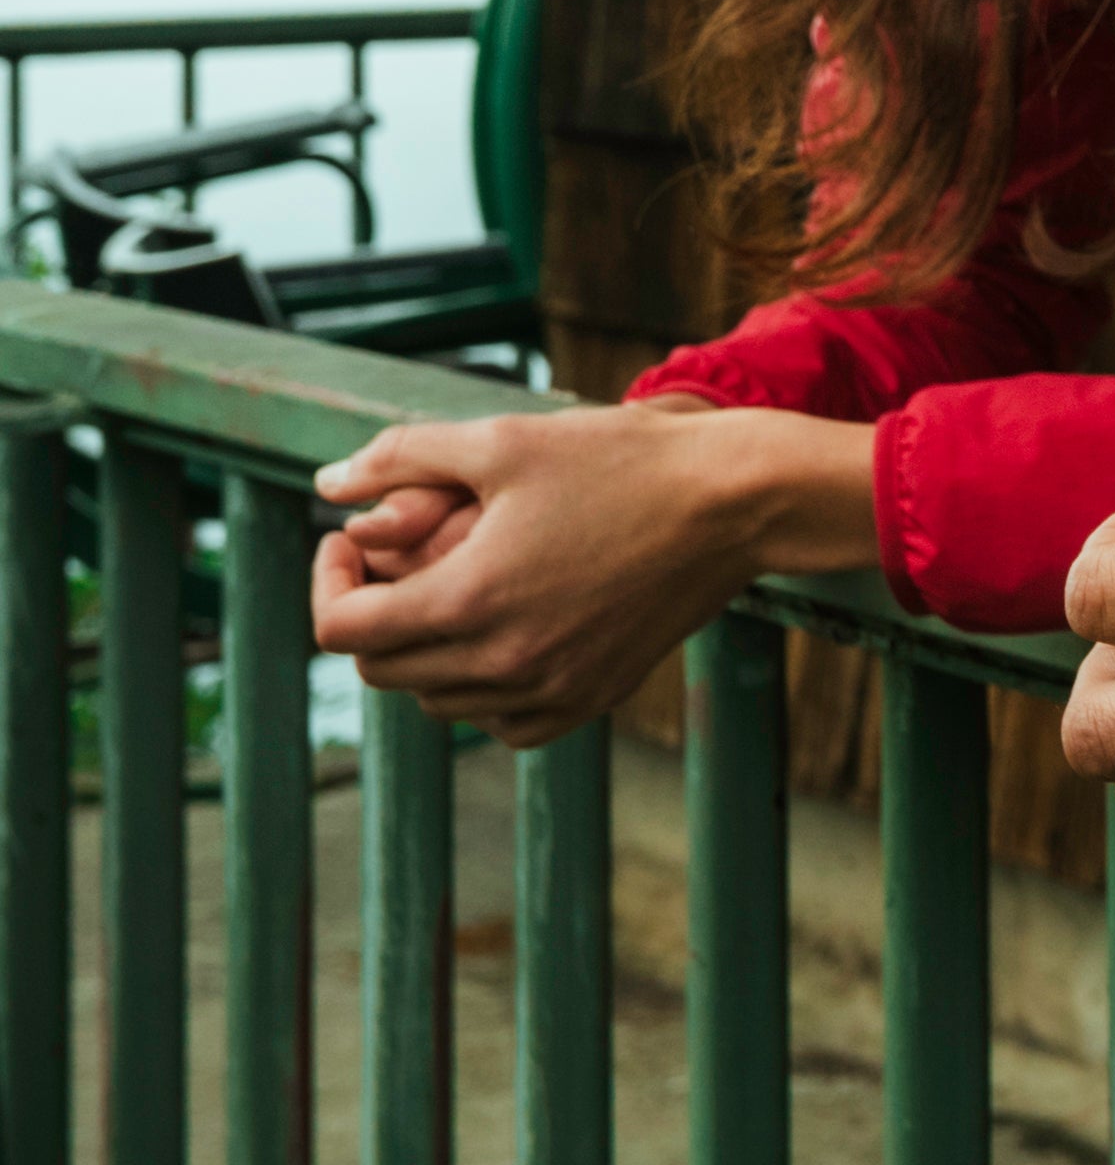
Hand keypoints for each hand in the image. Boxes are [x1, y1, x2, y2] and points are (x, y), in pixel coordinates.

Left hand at [307, 399, 877, 745]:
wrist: (736, 501)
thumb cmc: (621, 460)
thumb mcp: (503, 440)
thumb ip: (401, 458)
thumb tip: (328, 481)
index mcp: (467, 601)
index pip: (340, 629)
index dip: (328, 580)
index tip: (347, 540)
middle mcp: (502, 663)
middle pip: (382, 669)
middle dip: (370, 611)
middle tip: (394, 557)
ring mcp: (552, 690)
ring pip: (438, 701)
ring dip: (422, 652)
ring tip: (451, 589)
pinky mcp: (593, 697)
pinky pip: (503, 723)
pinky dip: (482, 691)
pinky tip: (505, 636)